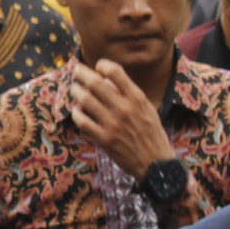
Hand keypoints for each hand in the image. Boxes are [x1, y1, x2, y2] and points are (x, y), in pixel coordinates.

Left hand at [70, 59, 174, 179]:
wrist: (155, 163)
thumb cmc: (151, 134)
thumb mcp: (147, 108)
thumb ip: (130, 94)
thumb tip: (109, 80)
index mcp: (137, 98)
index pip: (115, 71)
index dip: (102, 65)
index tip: (98, 67)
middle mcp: (124, 108)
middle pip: (95, 82)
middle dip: (81, 73)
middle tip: (76, 71)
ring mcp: (112, 124)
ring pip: (85, 100)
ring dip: (75, 92)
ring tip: (74, 90)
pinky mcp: (104, 139)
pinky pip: (82, 121)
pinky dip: (76, 113)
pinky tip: (76, 111)